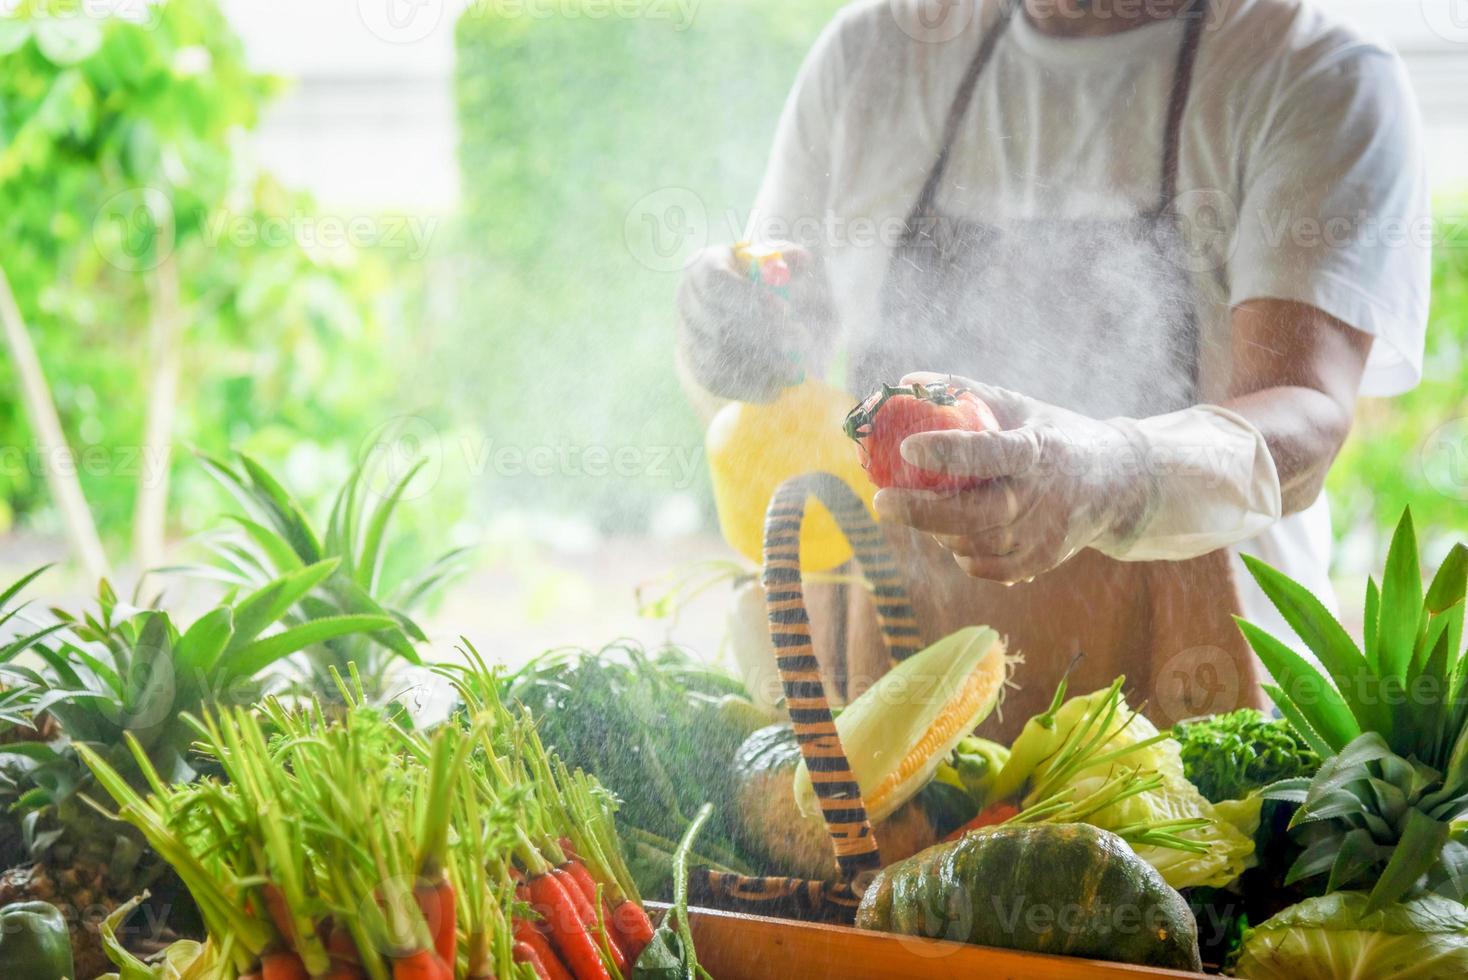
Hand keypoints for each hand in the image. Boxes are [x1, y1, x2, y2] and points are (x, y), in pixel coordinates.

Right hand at [675, 242, 834, 401]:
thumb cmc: (758, 279)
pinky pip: (719, 380)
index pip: (716, 282)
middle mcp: (688, 301)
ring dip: (760, 366)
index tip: (784, 311)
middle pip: (720, 323)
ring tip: (796, 370)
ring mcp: (688, 336)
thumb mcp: (772, 263)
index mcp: (703, 267)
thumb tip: (802, 259)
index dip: (749, 297)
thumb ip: (786, 260)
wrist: (737, 310)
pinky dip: (748, 386)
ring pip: (720, 356)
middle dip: (765, 336)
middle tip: (801, 343)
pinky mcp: (696, 365)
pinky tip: (776, 387)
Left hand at [874, 372, 1152, 583]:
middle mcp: (1045, 496)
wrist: (1118, 484)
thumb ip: (964, 393)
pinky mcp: (1043, 561)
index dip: (948, 452)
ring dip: (936, 530)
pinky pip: (987, 567)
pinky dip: (961, 553)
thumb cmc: (1054, 435)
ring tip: (917, 510)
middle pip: (973, 512)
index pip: (990, 452)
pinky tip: (952, 534)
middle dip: (919, 510)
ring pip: (973, 543)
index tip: (906, 447)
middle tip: (880, 500)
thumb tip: (905, 381)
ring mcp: (1045, 534)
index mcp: (1039, 449)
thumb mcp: (1019, 406)